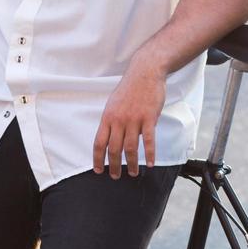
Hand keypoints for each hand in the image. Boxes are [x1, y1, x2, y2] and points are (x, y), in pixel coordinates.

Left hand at [93, 58, 166, 178]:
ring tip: (133, 173)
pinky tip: (150, 163)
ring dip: (131, 163)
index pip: (99, 143)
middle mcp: (119, 120)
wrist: (145, 72)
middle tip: (116, 176)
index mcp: (108, 117)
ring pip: (130, 148)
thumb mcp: (113, 103)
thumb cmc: (130, 88)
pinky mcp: (148, 118)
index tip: (98, 170)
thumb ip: (111, 120)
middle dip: (114, 166)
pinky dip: (149, 154)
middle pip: (114, 149)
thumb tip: (109, 136)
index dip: (98, 159)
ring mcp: (134, 119)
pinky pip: (148, 141)